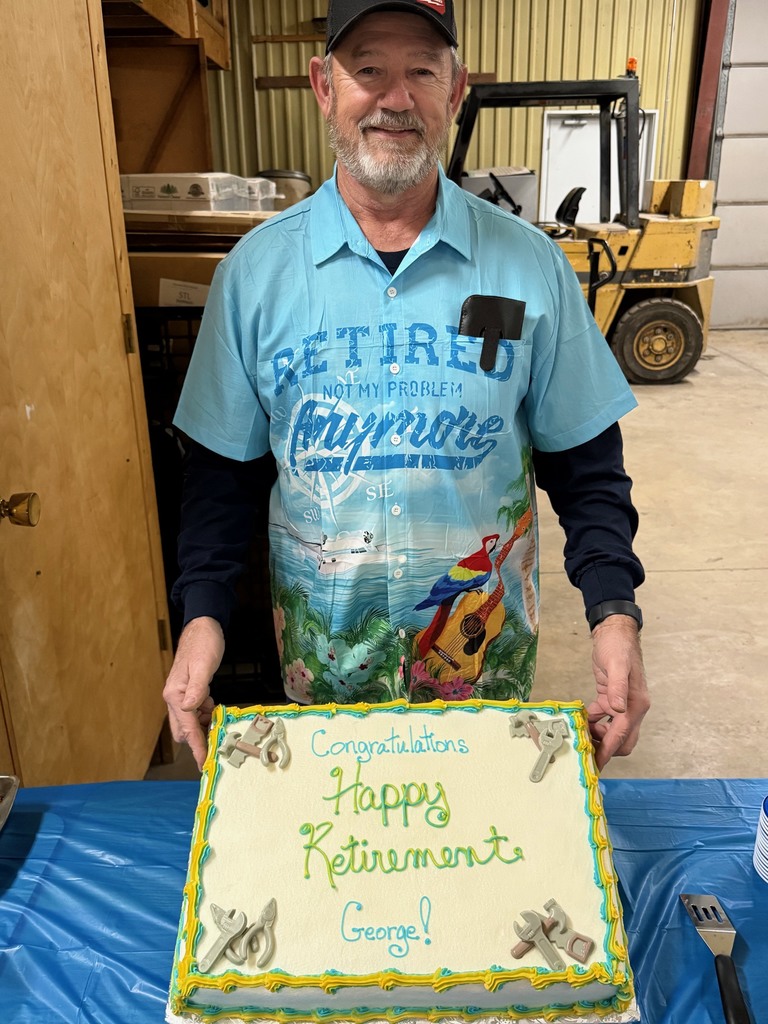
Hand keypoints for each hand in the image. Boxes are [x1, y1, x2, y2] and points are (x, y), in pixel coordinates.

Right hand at [163, 616, 224, 769]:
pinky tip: (215, 710)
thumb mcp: (204, 665)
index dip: (197, 746)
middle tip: (219, 746)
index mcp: (175, 694)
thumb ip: (198, 688)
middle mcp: (174, 697)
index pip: (187, 727)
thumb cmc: (203, 643)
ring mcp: (181, 695)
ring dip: (204, 727)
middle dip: (199, 740)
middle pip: (185, 730)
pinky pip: (196, 712)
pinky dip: (206, 715)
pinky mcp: (189, 692)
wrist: (203, 626)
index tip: (204, 763)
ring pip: (191, 722)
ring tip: (220, 725)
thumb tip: (190, 708)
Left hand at [586, 615, 649, 770]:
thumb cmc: (617, 646)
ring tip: (577, 736)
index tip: (596, 764)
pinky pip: (602, 719)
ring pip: (612, 732)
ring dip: (597, 737)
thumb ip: (617, 687)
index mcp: (636, 704)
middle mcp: (632, 708)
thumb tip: (618, 709)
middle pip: (622, 740)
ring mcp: (622, 704)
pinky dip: (592, 723)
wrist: (614, 632)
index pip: (622, 735)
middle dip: (605, 749)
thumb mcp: (616, 664)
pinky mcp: (610, 699)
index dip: (608, 750)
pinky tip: (579, 721)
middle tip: (583, 753)